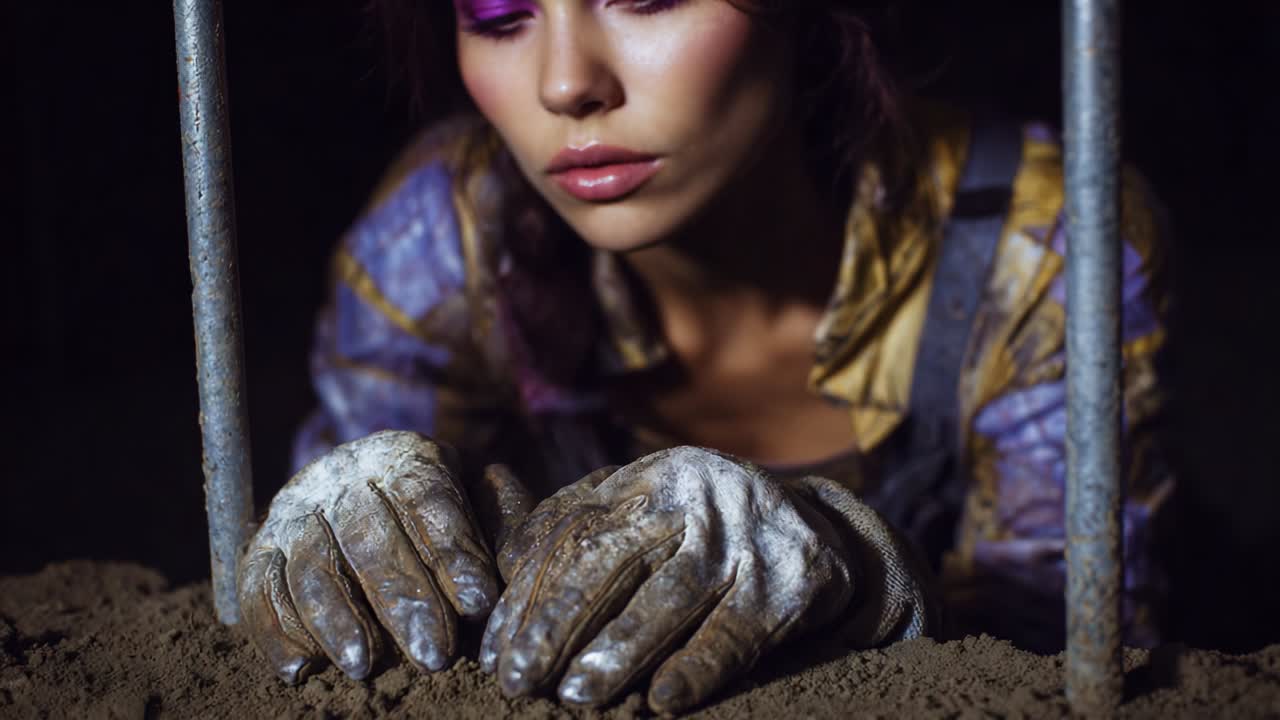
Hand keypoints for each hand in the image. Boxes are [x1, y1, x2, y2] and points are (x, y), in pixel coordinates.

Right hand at [237, 430, 505, 682]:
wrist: (357, 492)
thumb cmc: (438, 513)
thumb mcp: (478, 501)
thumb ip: (501, 521)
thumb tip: (519, 553)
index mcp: (403, 457)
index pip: (427, 497)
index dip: (453, 550)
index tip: (480, 601)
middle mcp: (342, 476)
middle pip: (371, 535)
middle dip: (405, 599)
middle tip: (435, 653)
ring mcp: (295, 511)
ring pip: (313, 565)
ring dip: (338, 618)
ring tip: (366, 664)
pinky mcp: (258, 550)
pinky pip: (260, 590)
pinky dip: (276, 630)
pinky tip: (301, 668)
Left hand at [480, 446, 936, 713]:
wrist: (821, 532)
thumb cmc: (703, 531)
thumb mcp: (646, 510)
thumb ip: (577, 527)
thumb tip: (502, 568)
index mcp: (648, 478)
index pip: (571, 534)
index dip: (527, 596)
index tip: (495, 652)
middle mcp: (696, 493)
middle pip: (610, 560)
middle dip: (556, 624)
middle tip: (517, 680)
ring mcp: (747, 531)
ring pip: (670, 595)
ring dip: (618, 650)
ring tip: (575, 696)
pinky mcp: (795, 575)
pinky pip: (737, 629)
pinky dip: (698, 666)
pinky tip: (663, 700)